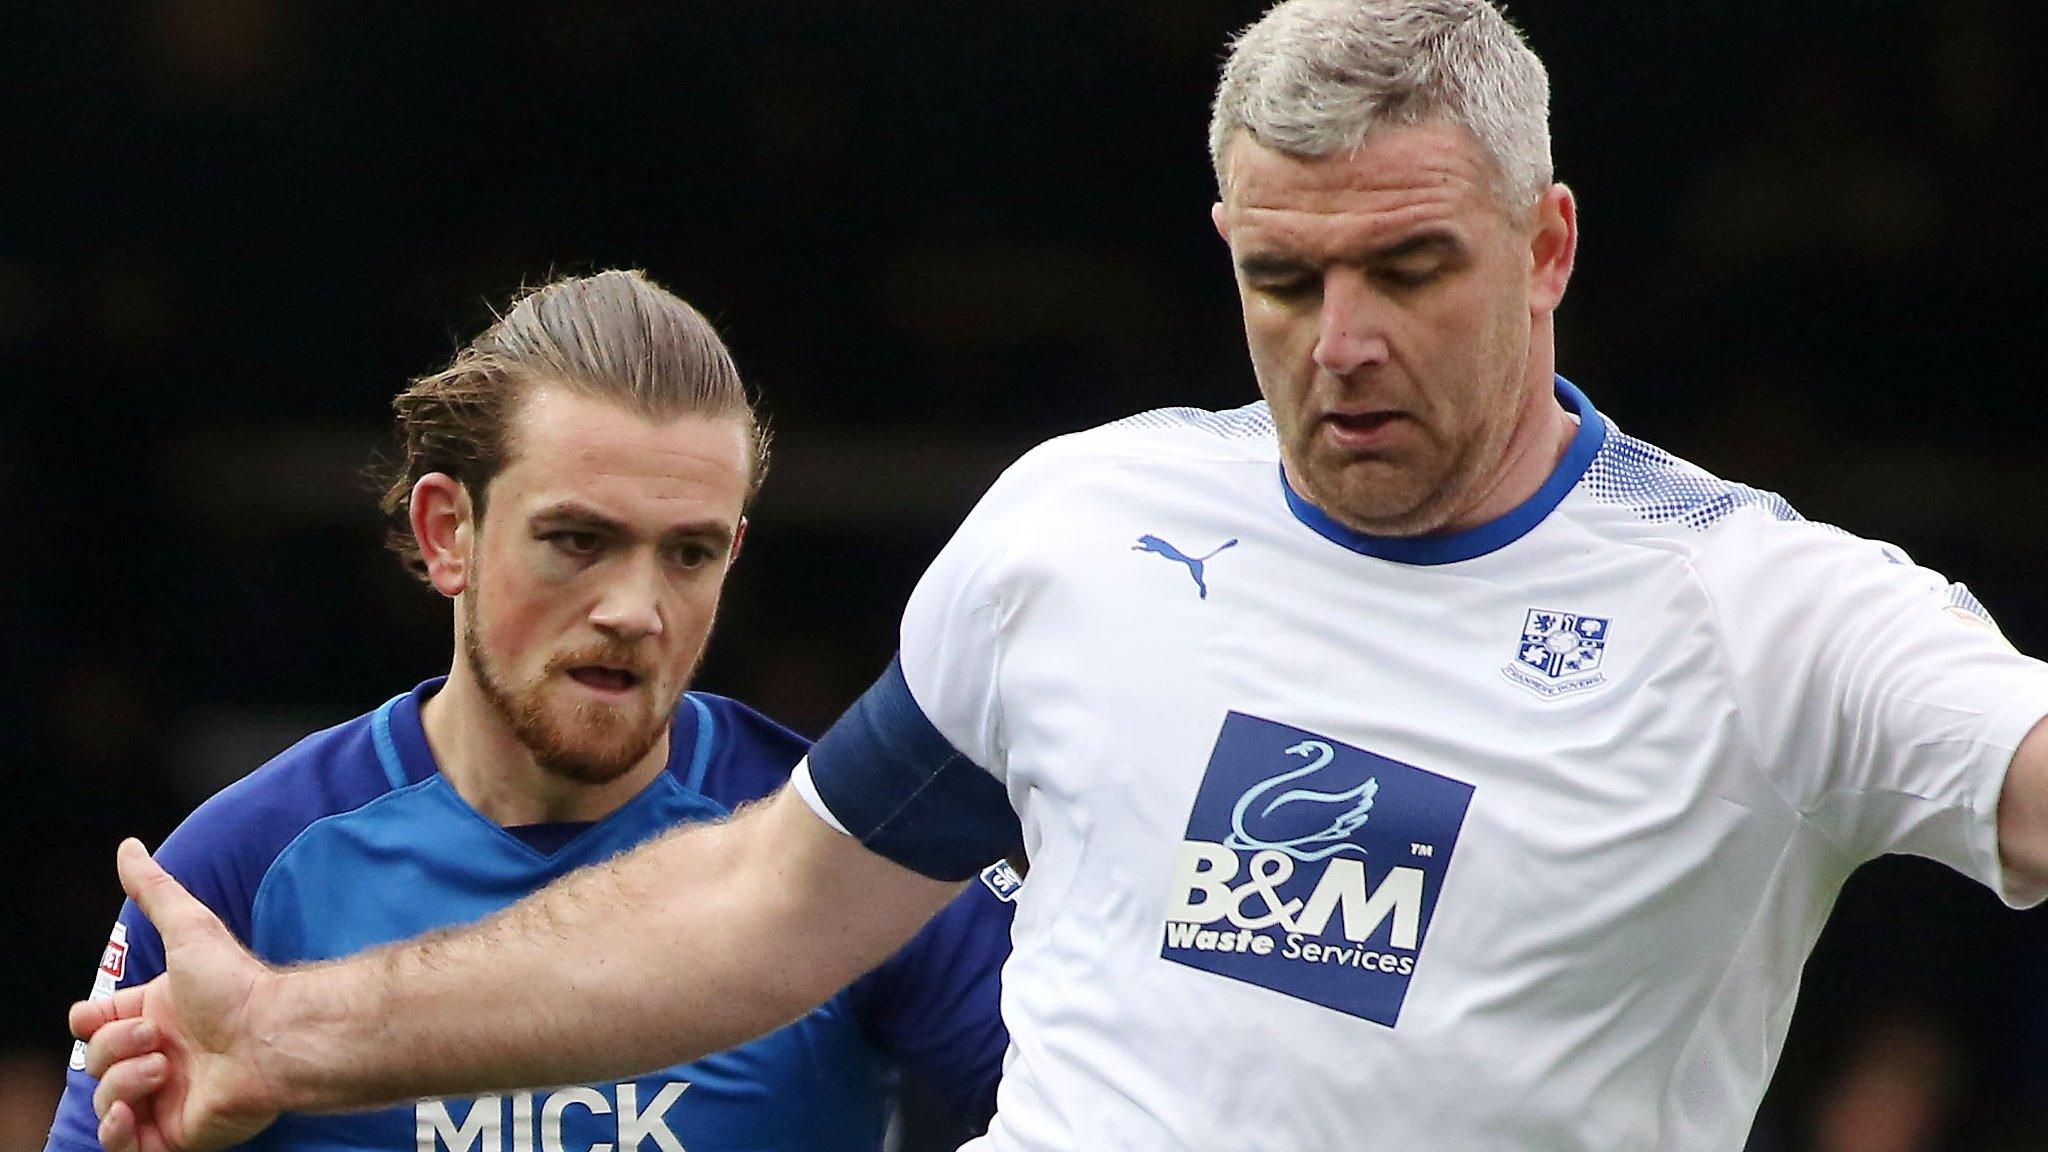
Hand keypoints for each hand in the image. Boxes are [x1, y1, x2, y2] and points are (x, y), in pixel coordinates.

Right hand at [71, 840, 282, 1151]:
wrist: (273, 1036)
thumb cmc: (237, 984)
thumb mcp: (189, 927)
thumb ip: (155, 890)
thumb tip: (128, 846)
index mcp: (158, 1013)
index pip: (94, 1025)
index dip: (89, 1022)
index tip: (96, 1014)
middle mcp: (160, 1054)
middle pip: (94, 1059)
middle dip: (115, 1047)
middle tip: (159, 1039)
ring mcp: (165, 1095)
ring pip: (105, 1098)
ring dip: (123, 1082)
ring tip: (165, 1068)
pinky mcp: (174, 1134)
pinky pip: (122, 1144)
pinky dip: (118, 1129)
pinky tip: (135, 1111)